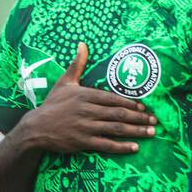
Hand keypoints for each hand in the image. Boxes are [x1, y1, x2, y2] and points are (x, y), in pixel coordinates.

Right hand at [22, 43, 156, 155]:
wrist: (37, 127)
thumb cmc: (53, 104)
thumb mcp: (65, 82)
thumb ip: (77, 64)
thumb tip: (83, 44)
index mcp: (85, 95)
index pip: (113, 99)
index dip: (130, 103)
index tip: (145, 107)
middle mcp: (87, 111)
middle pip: (118, 114)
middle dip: (139, 118)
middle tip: (154, 121)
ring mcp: (86, 127)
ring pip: (115, 129)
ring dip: (135, 131)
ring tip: (151, 133)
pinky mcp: (83, 142)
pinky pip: (106, 145)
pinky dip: (121, 146)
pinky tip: (135, 147)